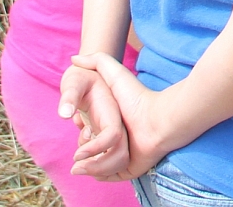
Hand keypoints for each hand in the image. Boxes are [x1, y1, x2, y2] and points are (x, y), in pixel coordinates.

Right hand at [71, 53, 168, 181]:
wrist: (158, 120)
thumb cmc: (136, 97)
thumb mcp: (114, 74)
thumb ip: (97, 61)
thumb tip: (74, 58)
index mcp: (113, 123)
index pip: (89, 133)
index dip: (81, 131)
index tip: (78, 125)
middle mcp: (119, 140)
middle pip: (90, 151)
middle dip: (81, 151)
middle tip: (79, 146)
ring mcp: (124, 156)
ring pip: (96, 166)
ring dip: (86, 164)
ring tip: (81, 158)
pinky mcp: (128, 169)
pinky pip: (107, 176)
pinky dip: (96, 173)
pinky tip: (89, 166)